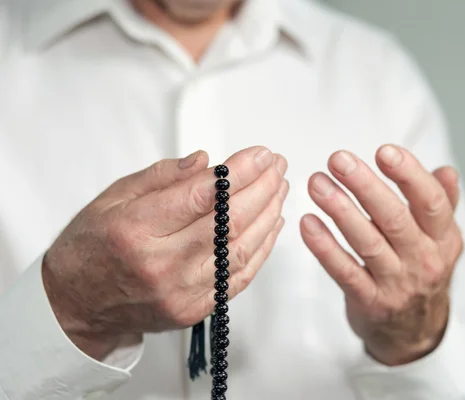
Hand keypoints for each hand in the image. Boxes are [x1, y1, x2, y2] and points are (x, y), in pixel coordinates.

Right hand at [42, 146, 288, 359]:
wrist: (78, 303)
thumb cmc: (92, 246)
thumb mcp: (113, 198)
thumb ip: (161, 177)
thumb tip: (206, 161)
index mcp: (135, 230)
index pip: (200, 196)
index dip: (238, 173)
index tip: (261, 155)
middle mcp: (160, 264)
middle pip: (228, 223)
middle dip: (261, 188)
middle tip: (276, 166)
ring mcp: (181, 292)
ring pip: (240, 249)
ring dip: (268, 215)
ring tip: (279, 188)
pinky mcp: (194, 309)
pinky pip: (239, 276)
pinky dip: (262, 248)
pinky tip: (273, 223)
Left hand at [300, 145, 461, 365]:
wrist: (415, 332)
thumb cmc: (422, 272)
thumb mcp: (441, 239)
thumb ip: (442, 203)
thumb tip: (447, 170)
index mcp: (443, 238)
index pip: (431, 202)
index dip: (409, 175)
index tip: (383, 151)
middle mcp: (423, 260)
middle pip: (394, 218)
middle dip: (364, 186)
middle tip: (337, 159)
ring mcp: (396, 283)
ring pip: (367, 243)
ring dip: (339, 210)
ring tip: (316, 183)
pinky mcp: (369, 302)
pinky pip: (344, 271)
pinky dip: (324, 247)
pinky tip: (308, 223)